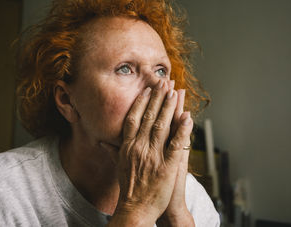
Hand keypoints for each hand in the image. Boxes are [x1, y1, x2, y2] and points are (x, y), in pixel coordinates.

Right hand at [102, 80, 191, 225]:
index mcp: (128, 146)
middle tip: (164, 82)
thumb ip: (112, 150)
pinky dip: (183, 130)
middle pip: (149, 117)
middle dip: (158, 98)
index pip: (134, 118)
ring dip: (169, 107)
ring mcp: (154, 156)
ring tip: (175, 92)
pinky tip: (188, 117)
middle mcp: (139, 147)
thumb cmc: (128, 188)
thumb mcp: (117, 166)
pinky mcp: (167, 166)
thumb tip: (102, 140)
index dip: (142, 102)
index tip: (148, 89)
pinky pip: (177, 145)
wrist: (135, 209)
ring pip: (162, 126)